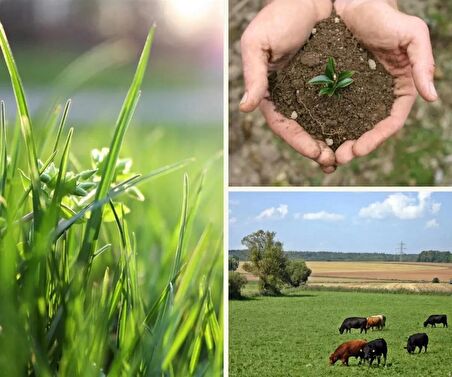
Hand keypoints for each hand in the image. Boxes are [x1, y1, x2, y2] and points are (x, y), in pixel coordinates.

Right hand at [239, 0, 335, 173]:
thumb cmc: (279, 15)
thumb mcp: (258, 42)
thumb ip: (253, 74)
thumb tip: (246, 107)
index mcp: (271, 91)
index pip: (282, 124)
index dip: (298, 141)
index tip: (316, 153)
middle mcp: (291, 95)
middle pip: (302, 130)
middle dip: (317, 149)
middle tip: (333, 162)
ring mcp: (311, 90)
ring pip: (322, 122)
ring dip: (333, 140)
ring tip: (348, 154)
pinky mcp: (330, 81)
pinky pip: (339, 104)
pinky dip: (347, 120)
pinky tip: (358, 130)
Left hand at [334, 0, 437, 163]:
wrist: (353, 2)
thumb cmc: (384, 14)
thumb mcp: (412, 33)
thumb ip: (423, 63)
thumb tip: (432, 96)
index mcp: (400, 87)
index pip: (392, 121)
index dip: (377, 138)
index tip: (359, 149)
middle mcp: (380, 94)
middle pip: (370, 128)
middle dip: (357, 146)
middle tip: (339, 158)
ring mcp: (359, 92)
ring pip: (351, 124)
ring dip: (340, 141)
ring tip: (326, 154)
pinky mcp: (339, 87)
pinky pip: (333, 110)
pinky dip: (327, 125)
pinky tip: (316, 134)